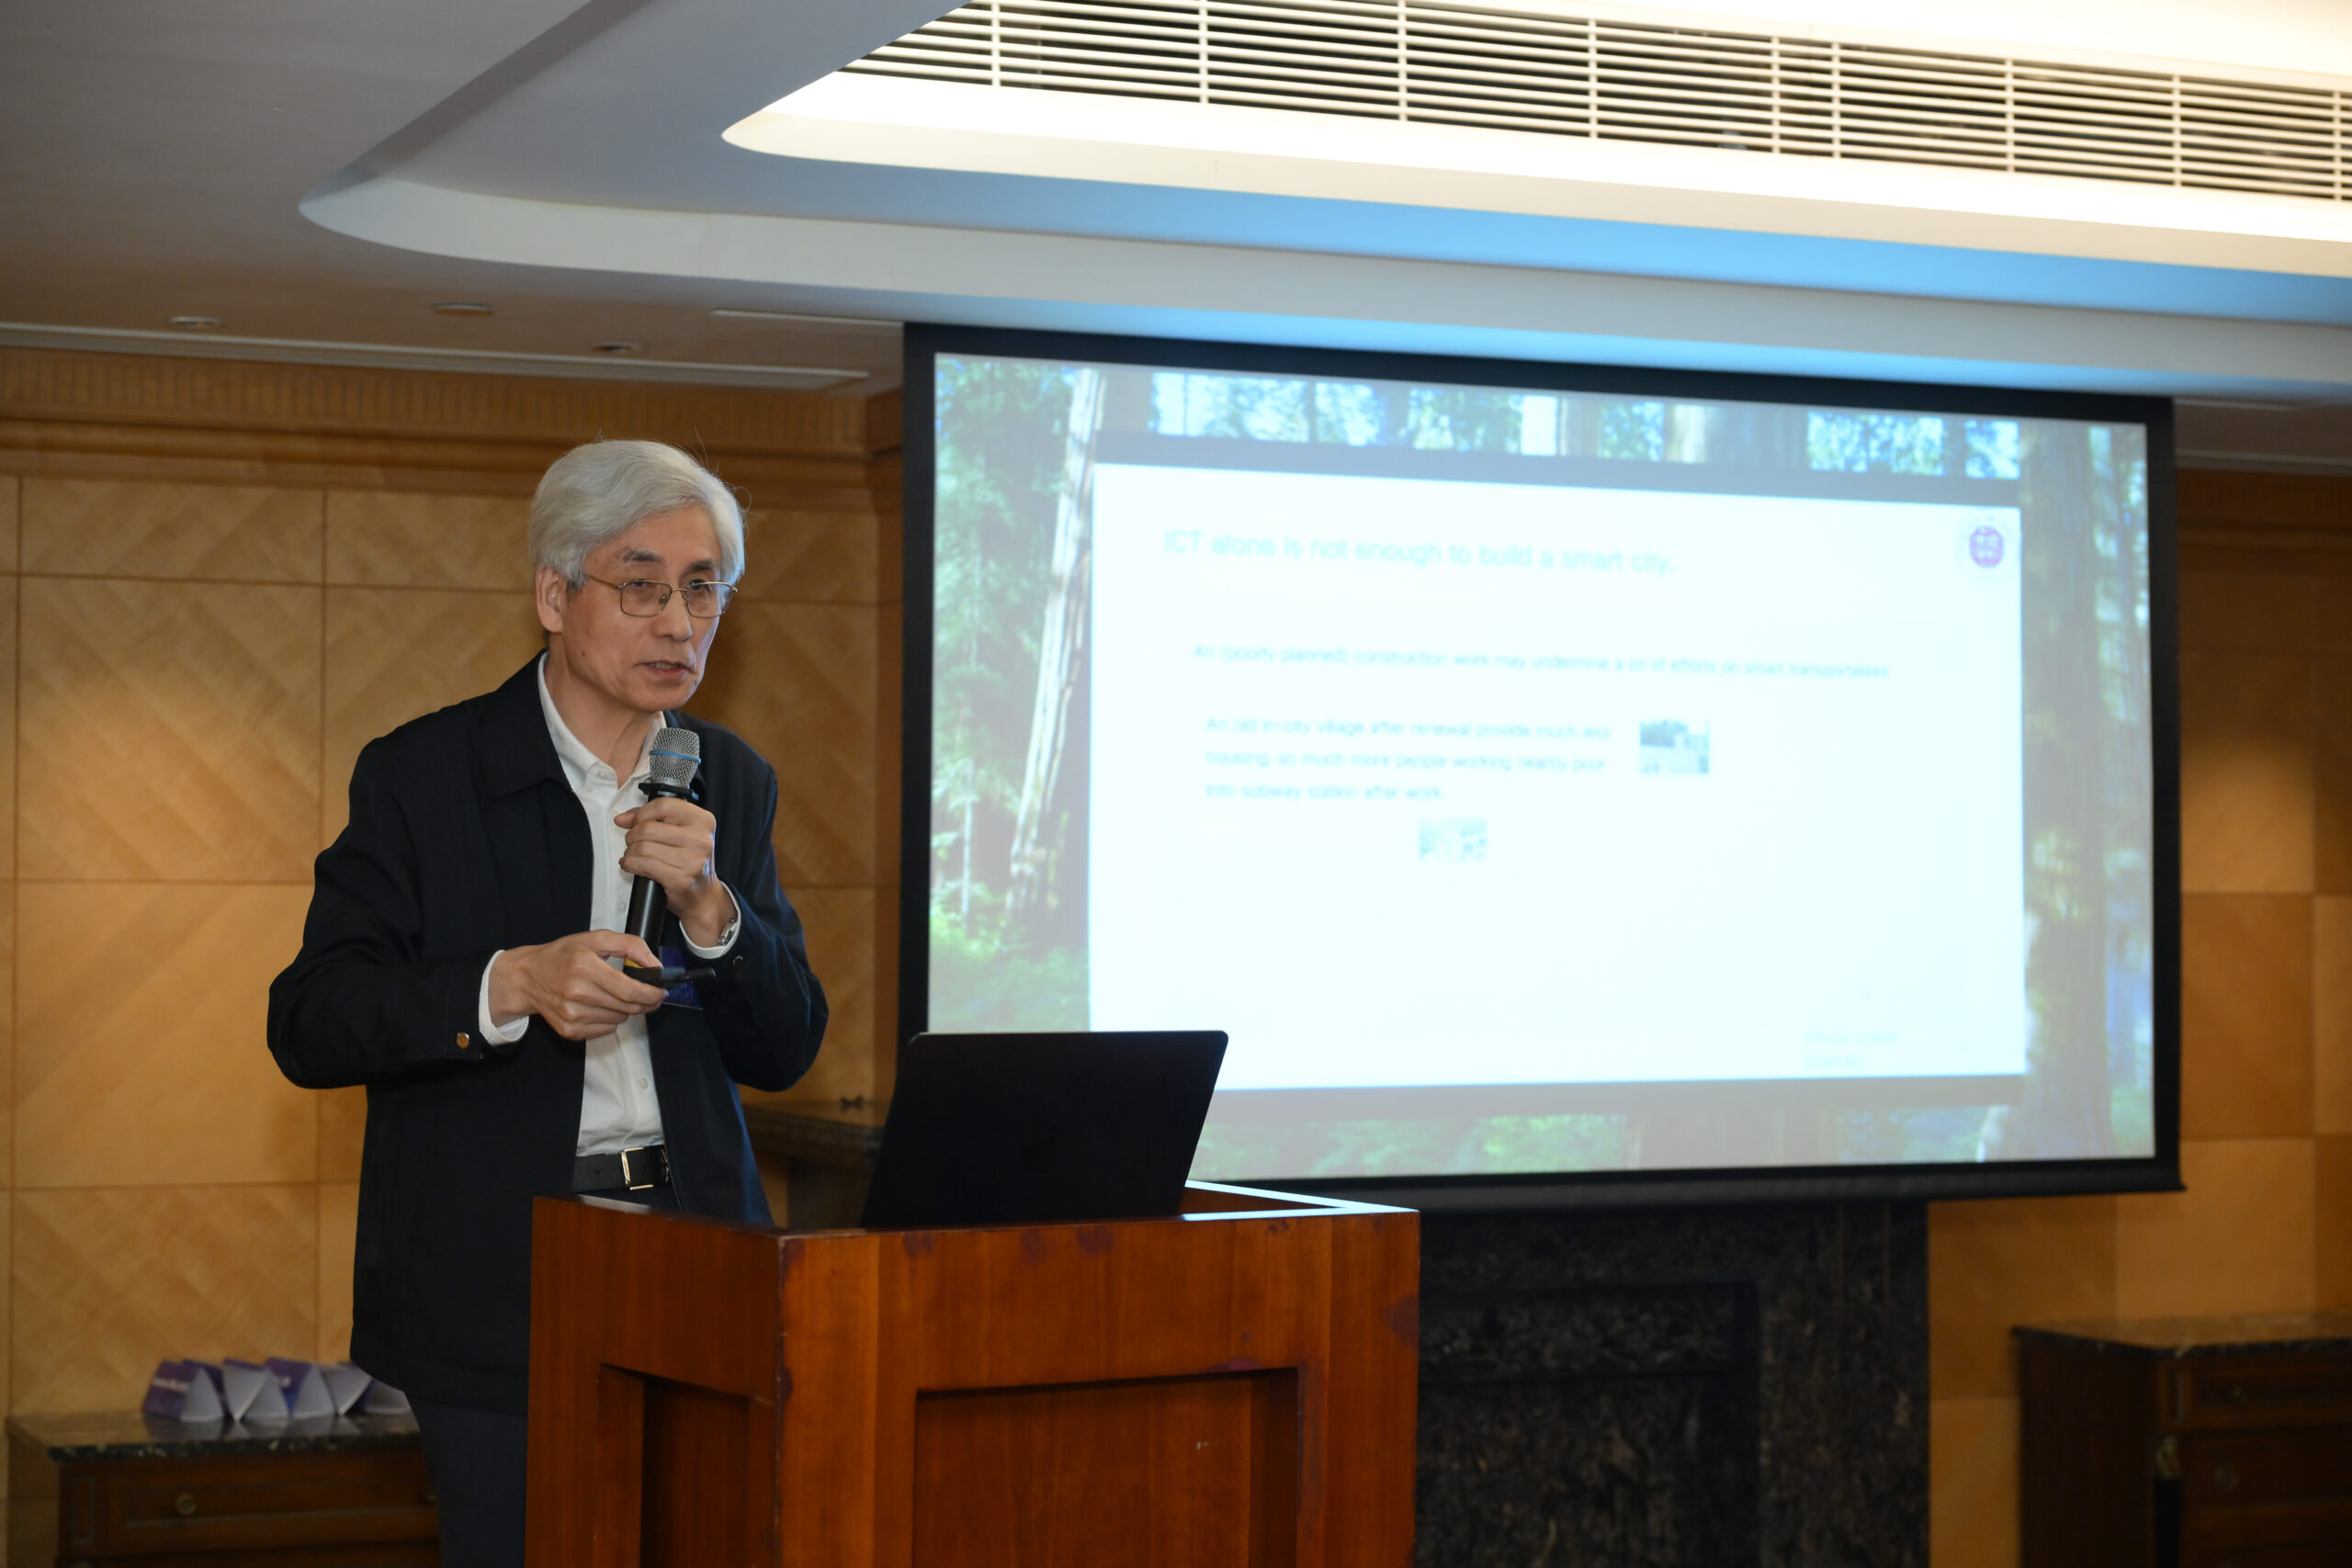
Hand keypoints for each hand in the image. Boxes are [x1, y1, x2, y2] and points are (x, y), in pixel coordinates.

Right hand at [488, 931, 666, 1039]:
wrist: (527, 978)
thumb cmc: (563, 956)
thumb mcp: (595, 939)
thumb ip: (630, 945)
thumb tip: (654, 965)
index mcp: (584, 967)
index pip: (629, 990)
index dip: (651, 994)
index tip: (661, 992)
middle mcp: (576, 993)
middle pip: (627, 1007)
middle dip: (644, 1001)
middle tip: (647, 994)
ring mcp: (571, 1015)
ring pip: (619, 1019)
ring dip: (625, 1008)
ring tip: (612, 994)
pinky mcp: (569, 1030)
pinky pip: (606, 1029)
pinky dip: (610, 1018)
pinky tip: (598, 1005)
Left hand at [615, 795, 732, 947]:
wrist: (703, 896)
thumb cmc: (689, 862)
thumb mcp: (680, 833)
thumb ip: (653, 819)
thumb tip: (623, 818)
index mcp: (702, 821)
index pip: (664, 805)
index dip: (642, 813)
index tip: (635, 822)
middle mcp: (700, 839)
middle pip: (648, 828)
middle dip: (632, 836)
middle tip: (633, 843)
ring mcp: (692, 860)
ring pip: (643, 847)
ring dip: (630, 852)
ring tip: (633, 856)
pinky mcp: (680, 879)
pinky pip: (643, 865)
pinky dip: (630, 864)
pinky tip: (631, 865)